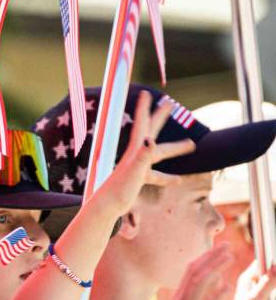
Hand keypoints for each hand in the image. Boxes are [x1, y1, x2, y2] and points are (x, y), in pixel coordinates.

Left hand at [96, 91, 195, 215]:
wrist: (106, 207)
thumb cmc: (120, 190)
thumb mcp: (135, 171)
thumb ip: (143, 155)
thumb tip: (150, 140)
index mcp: (136, 149)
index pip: (142, 123)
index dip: (145, 108)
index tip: (146, 92)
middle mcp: (136, 155)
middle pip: (151, 131)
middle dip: (160, 117)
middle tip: (170, 102)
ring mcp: (137, 167)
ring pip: (159, 154)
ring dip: (174, 148)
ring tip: (192, 144)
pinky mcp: (138, 179)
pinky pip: (156, 175)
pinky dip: (167, 177)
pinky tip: (179, 180)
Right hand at [163, 244, 233, 299]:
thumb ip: (202, 297)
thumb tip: (215, 279)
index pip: (191, 271)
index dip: (206, 256)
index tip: (221, 246)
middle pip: (194, 273)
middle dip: (211, 257)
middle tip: (227, 246)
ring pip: (198, 285)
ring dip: (215, 268)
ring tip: (230, 257)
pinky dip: (216, 295)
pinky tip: (228, 286)